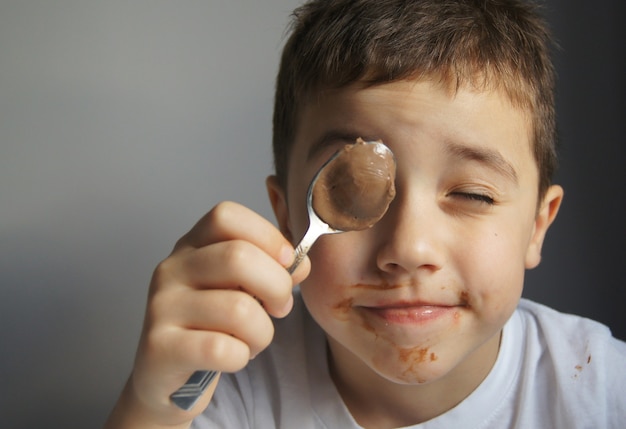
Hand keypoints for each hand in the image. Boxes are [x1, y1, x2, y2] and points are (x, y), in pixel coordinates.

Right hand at [105, 201, 308, 427]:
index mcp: (192, 245)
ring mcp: (162, 307)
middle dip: (277, 287)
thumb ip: (272, 269)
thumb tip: (300, 264)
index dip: (268, 236)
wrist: (167, 375)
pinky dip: (242, 356)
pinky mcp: (160, 347)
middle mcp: (172, 268)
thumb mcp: (240, 287)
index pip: (227, 216)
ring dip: (262, 332)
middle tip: (280, 308)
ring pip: (239, 310)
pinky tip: (234, 357)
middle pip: (238, 257)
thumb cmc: (211, 324)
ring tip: (253, 339)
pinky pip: (223, 349)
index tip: (286, 264)